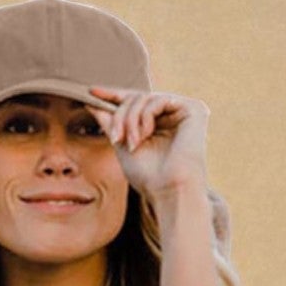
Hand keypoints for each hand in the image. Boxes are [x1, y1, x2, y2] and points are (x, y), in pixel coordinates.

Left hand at [88, 84, 209, 197]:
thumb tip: (91, 101)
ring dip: (131, 120)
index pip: (135, 103)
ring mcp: (183, 111)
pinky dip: (146, 116)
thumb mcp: (122, 145)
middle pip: (137, 98)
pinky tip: (145, 135)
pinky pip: (159, 99)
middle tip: (115, 138)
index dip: (114, 96)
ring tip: (131, 144)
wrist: (170, 192)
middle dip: (121, 116)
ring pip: (145, 97)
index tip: (92, 92)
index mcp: (160, 123)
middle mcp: (173, 115)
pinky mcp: (193, 109)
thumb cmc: (149, 178)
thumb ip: (110, 122)